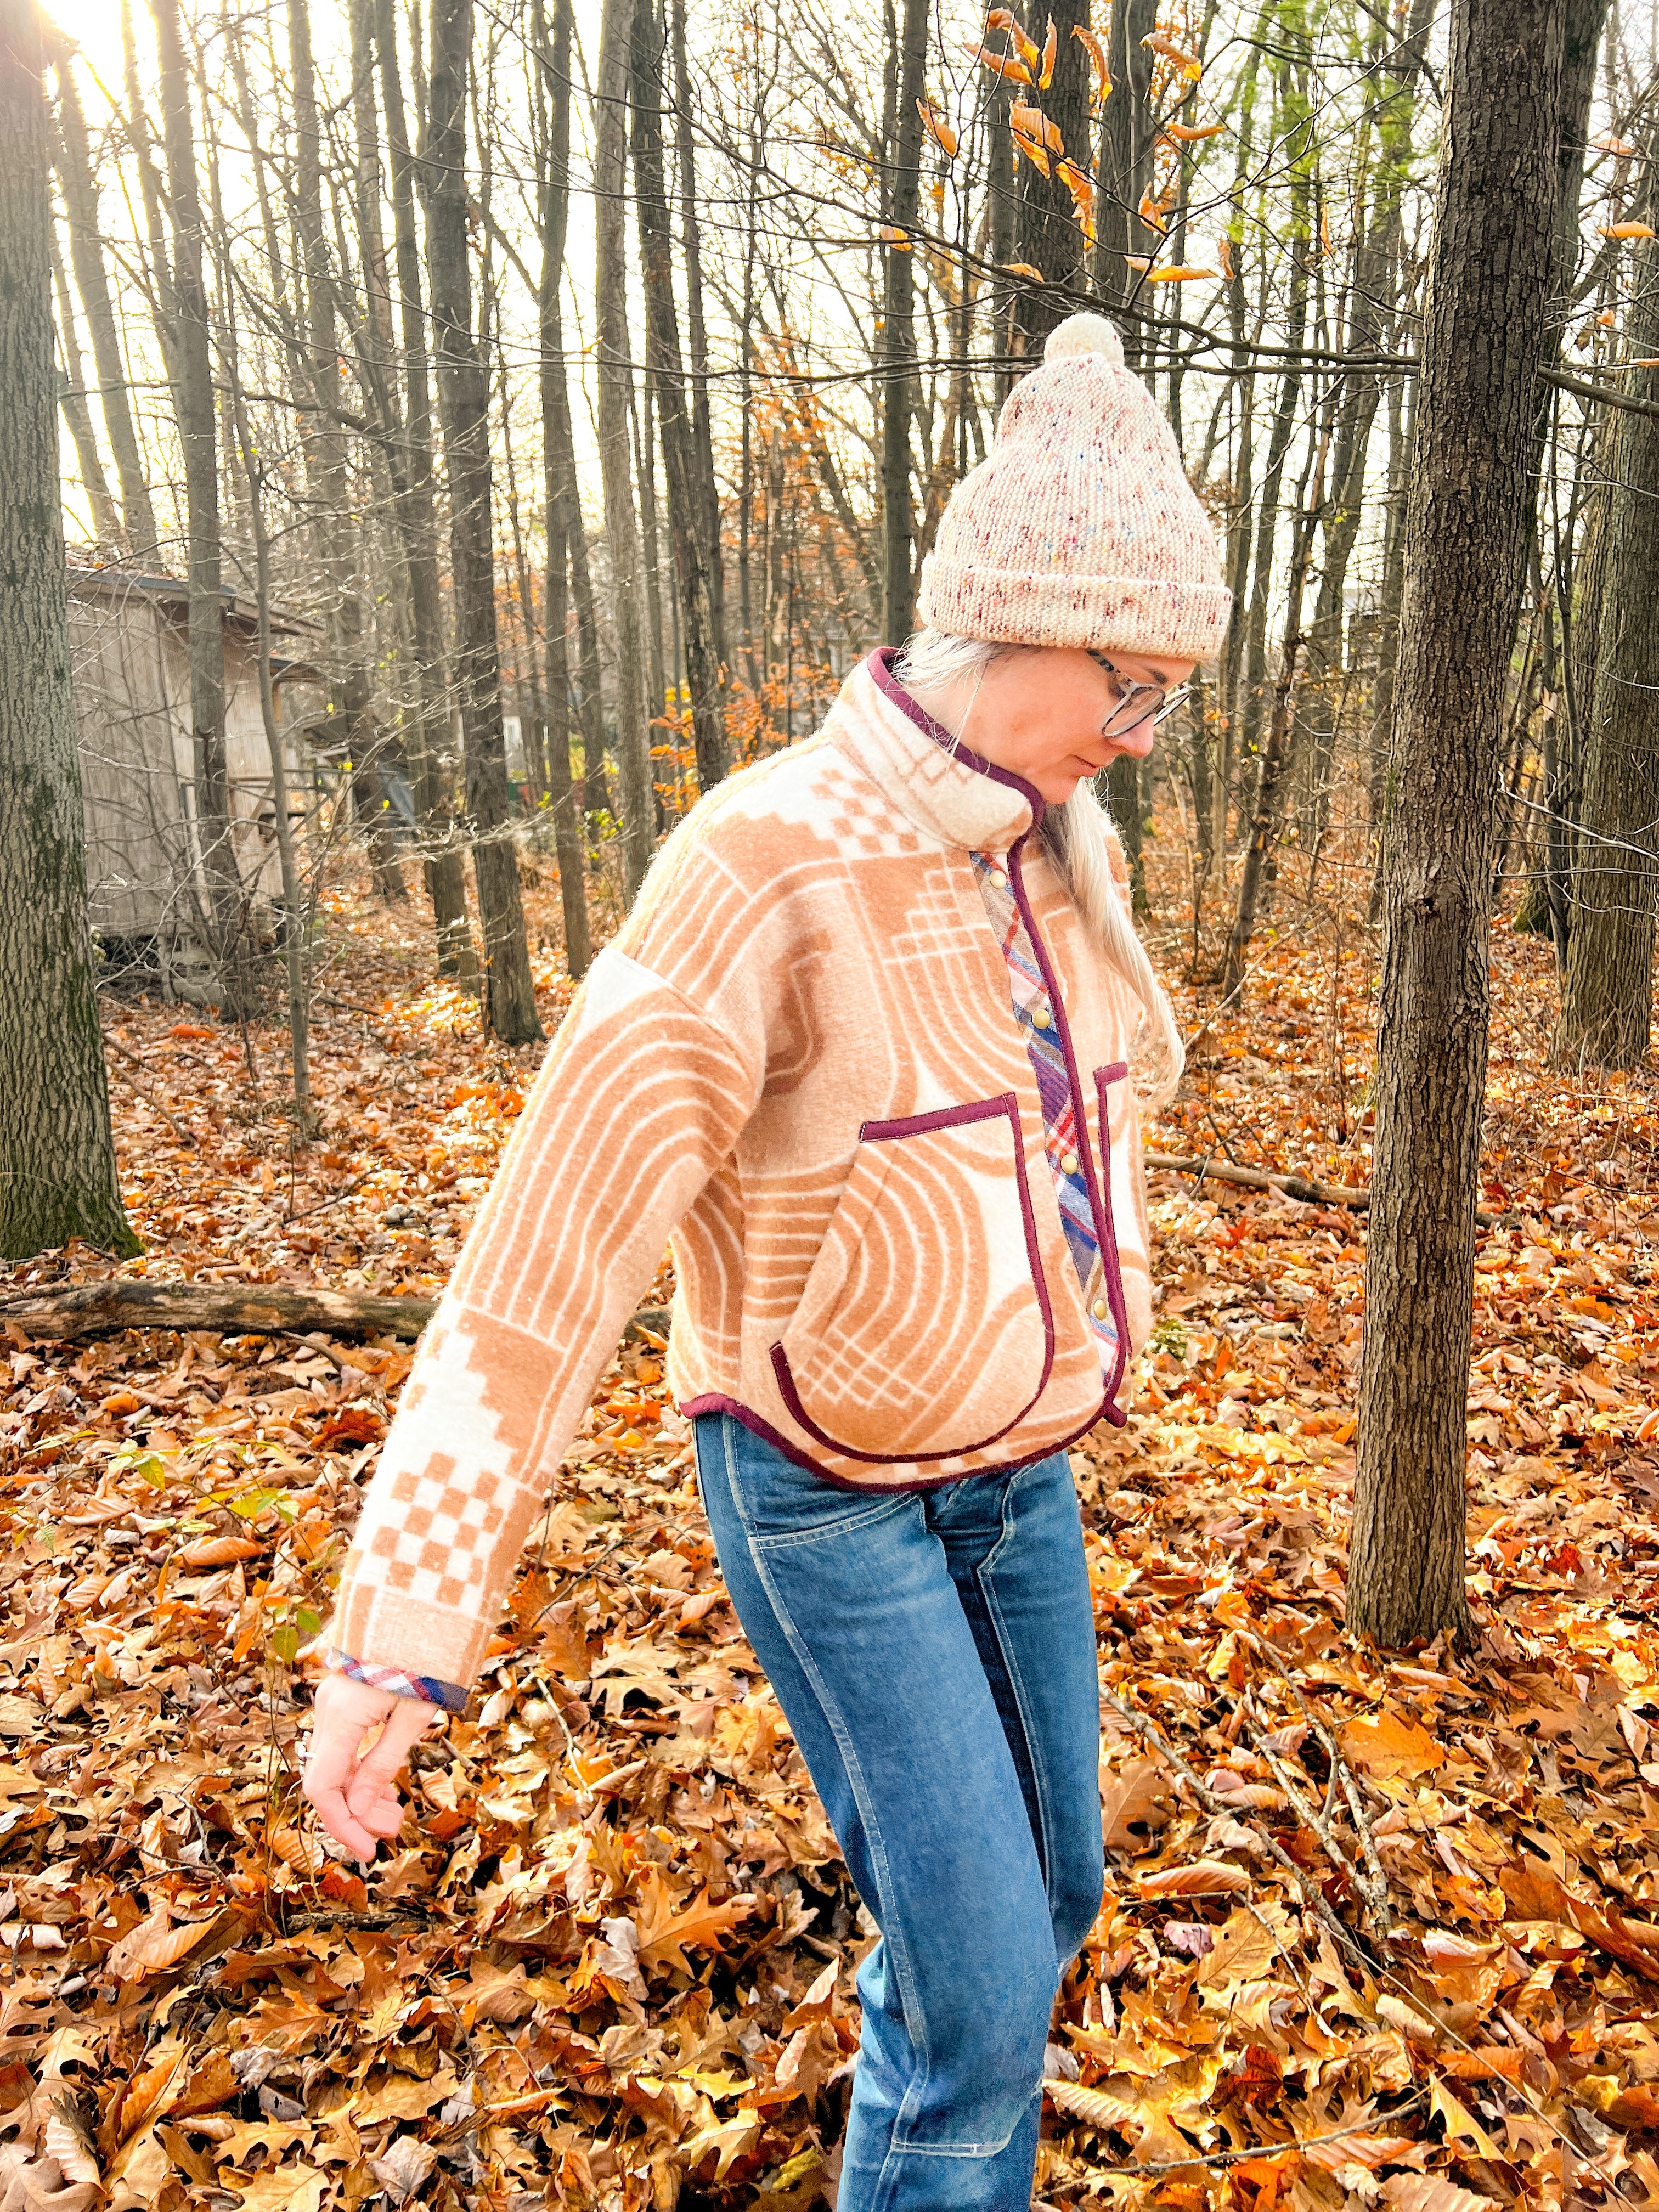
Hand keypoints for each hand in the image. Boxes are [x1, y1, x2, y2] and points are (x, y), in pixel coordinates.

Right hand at [302, 1671, 438, 1860]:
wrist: (420, 1608)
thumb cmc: (422, 1659)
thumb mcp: (411, 1716)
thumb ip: (382, 1763)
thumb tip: (359, 1811)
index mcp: (341, 1718)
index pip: (322, 1788)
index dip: (341, 1825)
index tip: (366, 1852)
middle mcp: (328, 1712)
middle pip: (329, 1780)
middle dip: (357, 1813)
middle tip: (391, 1832)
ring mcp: (335, 1705)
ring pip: (337, 1765)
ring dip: (361, 1794)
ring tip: (394, 1814)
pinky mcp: (346, 1700)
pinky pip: (346, 1747)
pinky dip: (362, 1770)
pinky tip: (384, 1787)